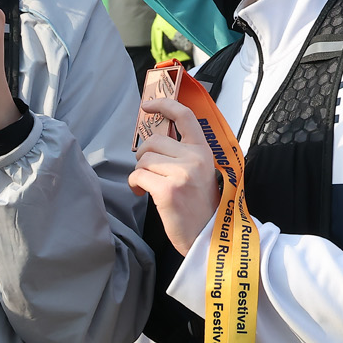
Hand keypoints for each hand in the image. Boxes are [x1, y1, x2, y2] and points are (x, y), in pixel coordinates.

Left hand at [127, 95, 223, 252]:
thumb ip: (184, 154)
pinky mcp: (168, 190)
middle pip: (154, 141)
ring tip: (148, 185)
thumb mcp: (200, 173)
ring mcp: (182, 173)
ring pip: (144, 159)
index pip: (184, 116)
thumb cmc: (200, 207)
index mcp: (203, 152)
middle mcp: (194, 159)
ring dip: (140, 172)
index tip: (148, 105)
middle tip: (146, 170)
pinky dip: (134, 184)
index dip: (164, 105)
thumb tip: (154, 142)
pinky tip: (141, 192)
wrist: (208, 237)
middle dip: (143, 155)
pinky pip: (138, 176)